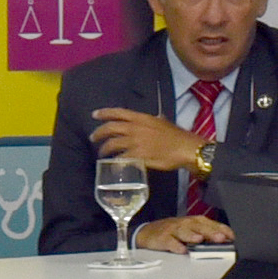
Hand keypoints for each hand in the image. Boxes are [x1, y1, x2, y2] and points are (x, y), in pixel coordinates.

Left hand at [90, 108, 204, 171]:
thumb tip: (156, 117)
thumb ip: (155, 120)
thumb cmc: (176, 135)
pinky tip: (113, 166)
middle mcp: (135, 128)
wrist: (184, 148)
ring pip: (112, 144)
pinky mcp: (137, 156)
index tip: (94, 115)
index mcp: (141, 118)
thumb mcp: (163, 121)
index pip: (118, 112)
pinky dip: (115, 163)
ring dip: (104, 149)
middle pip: (110, 128)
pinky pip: (121, 159)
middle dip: (99, 133)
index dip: (104, 113)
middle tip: (93, 138)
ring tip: (101, 153)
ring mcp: (135, 142)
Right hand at [135, 215, 233, 251]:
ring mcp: (174, 230)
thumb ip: (208, 236)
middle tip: (220, 238)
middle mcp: (186, 224)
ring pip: (184, 231)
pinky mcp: (162, 238)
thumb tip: (226, 242)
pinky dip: (175, 245)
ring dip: (192, 235)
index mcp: (196, 222)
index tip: (232, 237)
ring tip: (200, 240)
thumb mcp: (192, 231)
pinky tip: (181, 250)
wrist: (148, 232)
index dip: (222, 230)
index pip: (212, 224)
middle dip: (210, 232)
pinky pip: (169, 241)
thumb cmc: (174, 232)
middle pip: (199, 226)